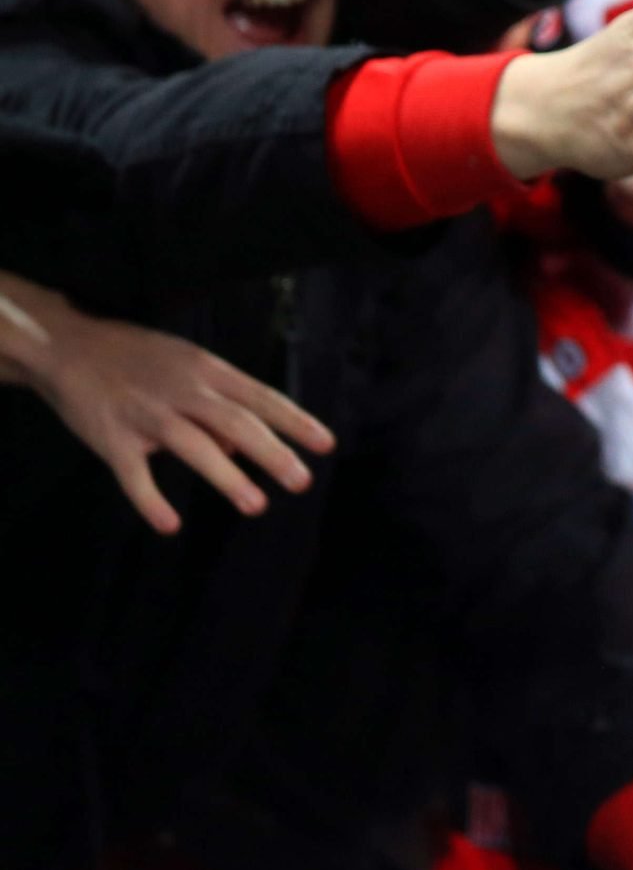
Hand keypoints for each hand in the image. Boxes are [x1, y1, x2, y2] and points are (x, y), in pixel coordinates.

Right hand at [0, 272, 334, 533]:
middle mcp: (182, 390)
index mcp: (206, 370)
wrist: (68, 345)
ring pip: (194, 445)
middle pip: (236, 421)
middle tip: (300, 481)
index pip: (261, 398)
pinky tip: (170, 524)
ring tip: (256, 505)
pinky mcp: (111, 436)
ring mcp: (146, 413)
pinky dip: (150, 500)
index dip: (295, 421)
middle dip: (272, 452)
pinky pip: (133, 473)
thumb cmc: (137, 358)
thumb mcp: (186, 366)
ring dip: (227, 476)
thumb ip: (217, 403)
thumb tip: (241, 447)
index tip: (326, 445)